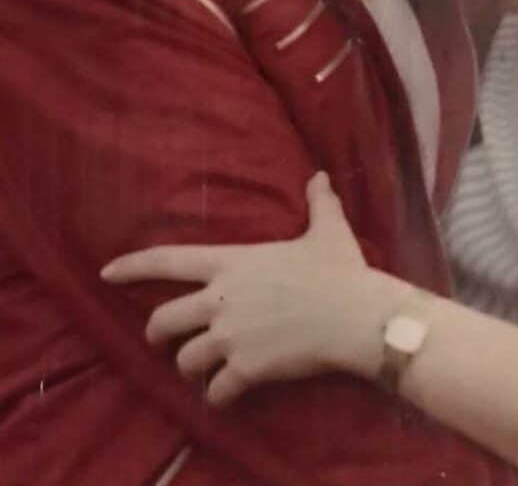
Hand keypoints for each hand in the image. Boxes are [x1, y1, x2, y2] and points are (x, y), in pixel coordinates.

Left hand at [101, 171, 388, 405]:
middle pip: (162, 321)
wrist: (356, 317)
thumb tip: (320, 176)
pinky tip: (228, 395)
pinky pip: (216, 392)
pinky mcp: (246, 369)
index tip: (107, 272)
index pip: (169, 260)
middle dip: (157, 333)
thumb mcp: (329, 230)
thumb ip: (319, 202)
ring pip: (185, 360)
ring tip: (203, 369)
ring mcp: (230, 337)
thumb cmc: (341, 270)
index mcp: (233, 263)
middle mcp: (222, 300)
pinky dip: (218, 396)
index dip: (133, 266)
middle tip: (164, 340)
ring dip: (191, 367)